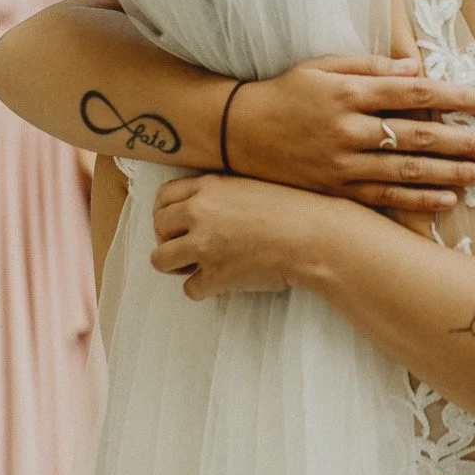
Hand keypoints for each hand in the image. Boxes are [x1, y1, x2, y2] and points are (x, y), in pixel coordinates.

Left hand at [149, 173, 342, 299]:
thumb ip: (221, 194)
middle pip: (158, 228)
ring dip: (175, 266)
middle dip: (169, 239)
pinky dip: (202, 289)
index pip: (163, 197)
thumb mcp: (251, 185)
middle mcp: (200, 213)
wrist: (316, 235)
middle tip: (188, 247)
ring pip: (160, 260)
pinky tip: (220, 282)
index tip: (175, 223)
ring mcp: (205, 245)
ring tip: (196, 266)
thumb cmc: (295, 209)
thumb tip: (200, 209)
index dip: (165, 212)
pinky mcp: (215, 275)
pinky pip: (189, 288)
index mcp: (209, 187)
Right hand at [230, 55, 474, 212]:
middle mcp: (347, 131)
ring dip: (450, 175)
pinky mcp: (335, 192)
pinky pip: (384, 199)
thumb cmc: (286, 93)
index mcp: (347, 94)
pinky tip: (447, 201)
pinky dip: (417, 201)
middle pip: (417, 138)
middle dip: (462, 144)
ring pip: (406, 172)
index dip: (452, 98)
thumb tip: (417, 69)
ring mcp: (342, 165)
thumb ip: (372, 67)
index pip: (412, 94)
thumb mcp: (323, 67)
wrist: (238, 133)